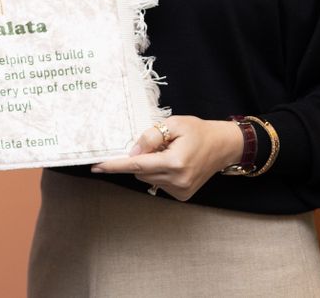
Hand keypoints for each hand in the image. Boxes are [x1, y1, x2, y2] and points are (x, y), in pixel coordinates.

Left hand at [88, 115, 243, 200]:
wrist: (223, 146)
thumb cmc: (198, 131)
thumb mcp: (174, 124)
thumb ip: (150, 137)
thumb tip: (132, 153)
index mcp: (174, 163)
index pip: (136, 165)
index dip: (114, 165)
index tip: (96, 167)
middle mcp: (177, 181)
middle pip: (140, 171)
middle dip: (140, 158)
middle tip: (157, 144)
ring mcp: (180, 191)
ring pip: (147, 178)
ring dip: (150, 166)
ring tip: (169, 152)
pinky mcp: (182, 196)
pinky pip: (158, 183)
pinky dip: (159, 173)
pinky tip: (174, 163)